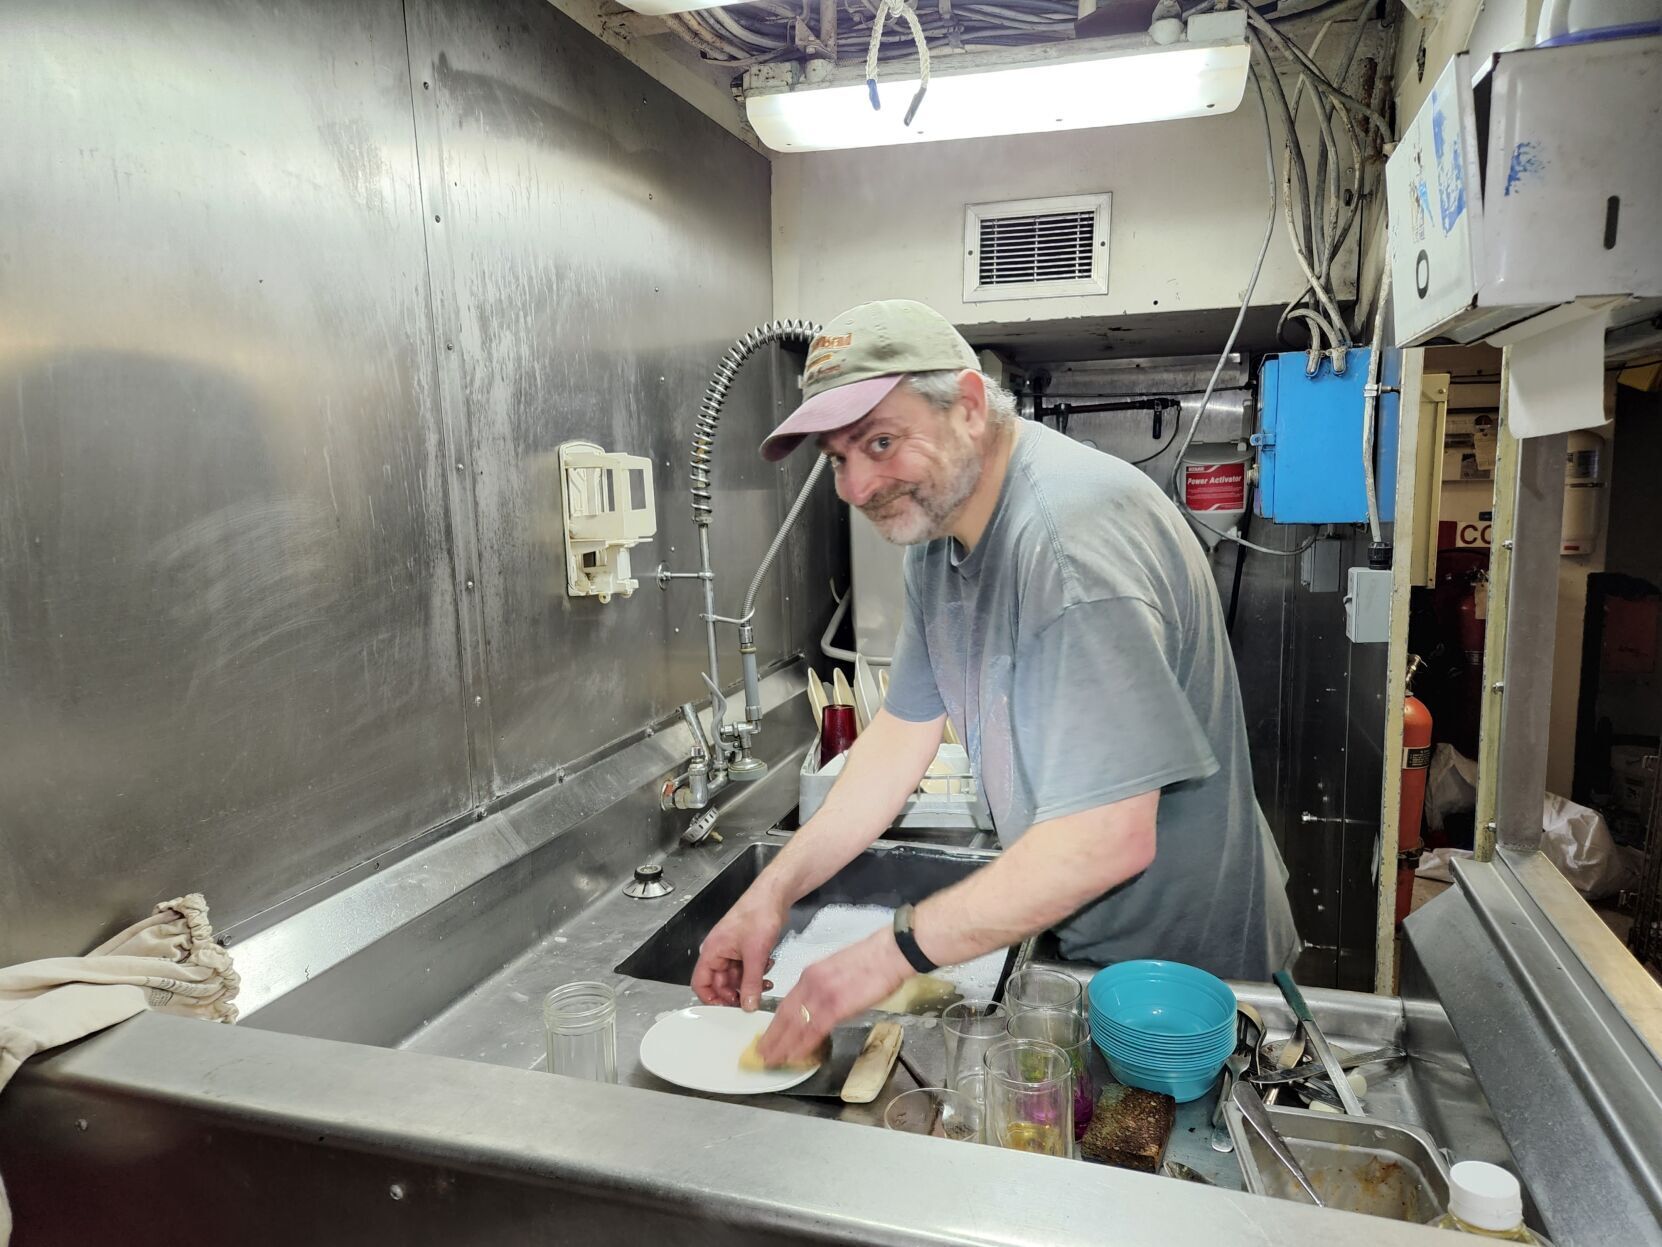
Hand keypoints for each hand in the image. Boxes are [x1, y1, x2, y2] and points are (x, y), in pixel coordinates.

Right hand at [691, 886, 786, 1010]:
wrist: (774, 896)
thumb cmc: (758, 913)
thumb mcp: (755, 954)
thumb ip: (751, 983)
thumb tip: (748, 1004)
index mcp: (713, 951)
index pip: (701, 983)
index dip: (710, 999)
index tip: (725, 1009)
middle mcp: (720, 951)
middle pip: (721, 983)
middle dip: (737, 992)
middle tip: (751, 1000)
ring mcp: (733, 950)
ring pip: (736, 978)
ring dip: (750, 983)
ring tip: (764, 984)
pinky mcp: (746, 948)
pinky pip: (747, 969)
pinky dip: (757, 973)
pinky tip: (768, 968)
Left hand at [756, 929, 912, 1066]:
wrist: (889, 953)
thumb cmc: (871, 960)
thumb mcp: (837, 969)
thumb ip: (824, 986)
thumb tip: (820, 1004)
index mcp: (811, 974)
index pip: (787, 1003)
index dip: (776, 1022)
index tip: (768, 1035)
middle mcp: (811, 983)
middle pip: (785, 1015)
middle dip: (773, 1037)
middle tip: (762, 1053)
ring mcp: (822, 995)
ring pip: (795, 1025)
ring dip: (782, 1045)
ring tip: (772, 1060)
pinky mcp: (836, 1006)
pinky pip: (813, 1030)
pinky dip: (802, 1045)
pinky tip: (793, 1055)